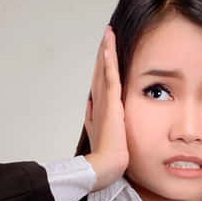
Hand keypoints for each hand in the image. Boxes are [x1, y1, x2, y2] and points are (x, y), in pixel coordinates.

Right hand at [83, 28, 128, 190]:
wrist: (106, 166)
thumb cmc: (107, 156)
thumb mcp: (99, 134)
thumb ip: (95, 119)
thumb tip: (90, 106)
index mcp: (99, 109)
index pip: (100, 81)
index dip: (101, 65)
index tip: (104, 51)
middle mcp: (99, 102)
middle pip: (100, 71)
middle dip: (103, 52)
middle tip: (106, 35)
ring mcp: (104, 102)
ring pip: (104, 70)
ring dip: (105, 51)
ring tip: (107, 34)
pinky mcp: (111, 104)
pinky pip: (111, 78)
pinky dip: (109, 63)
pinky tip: (108, 49)